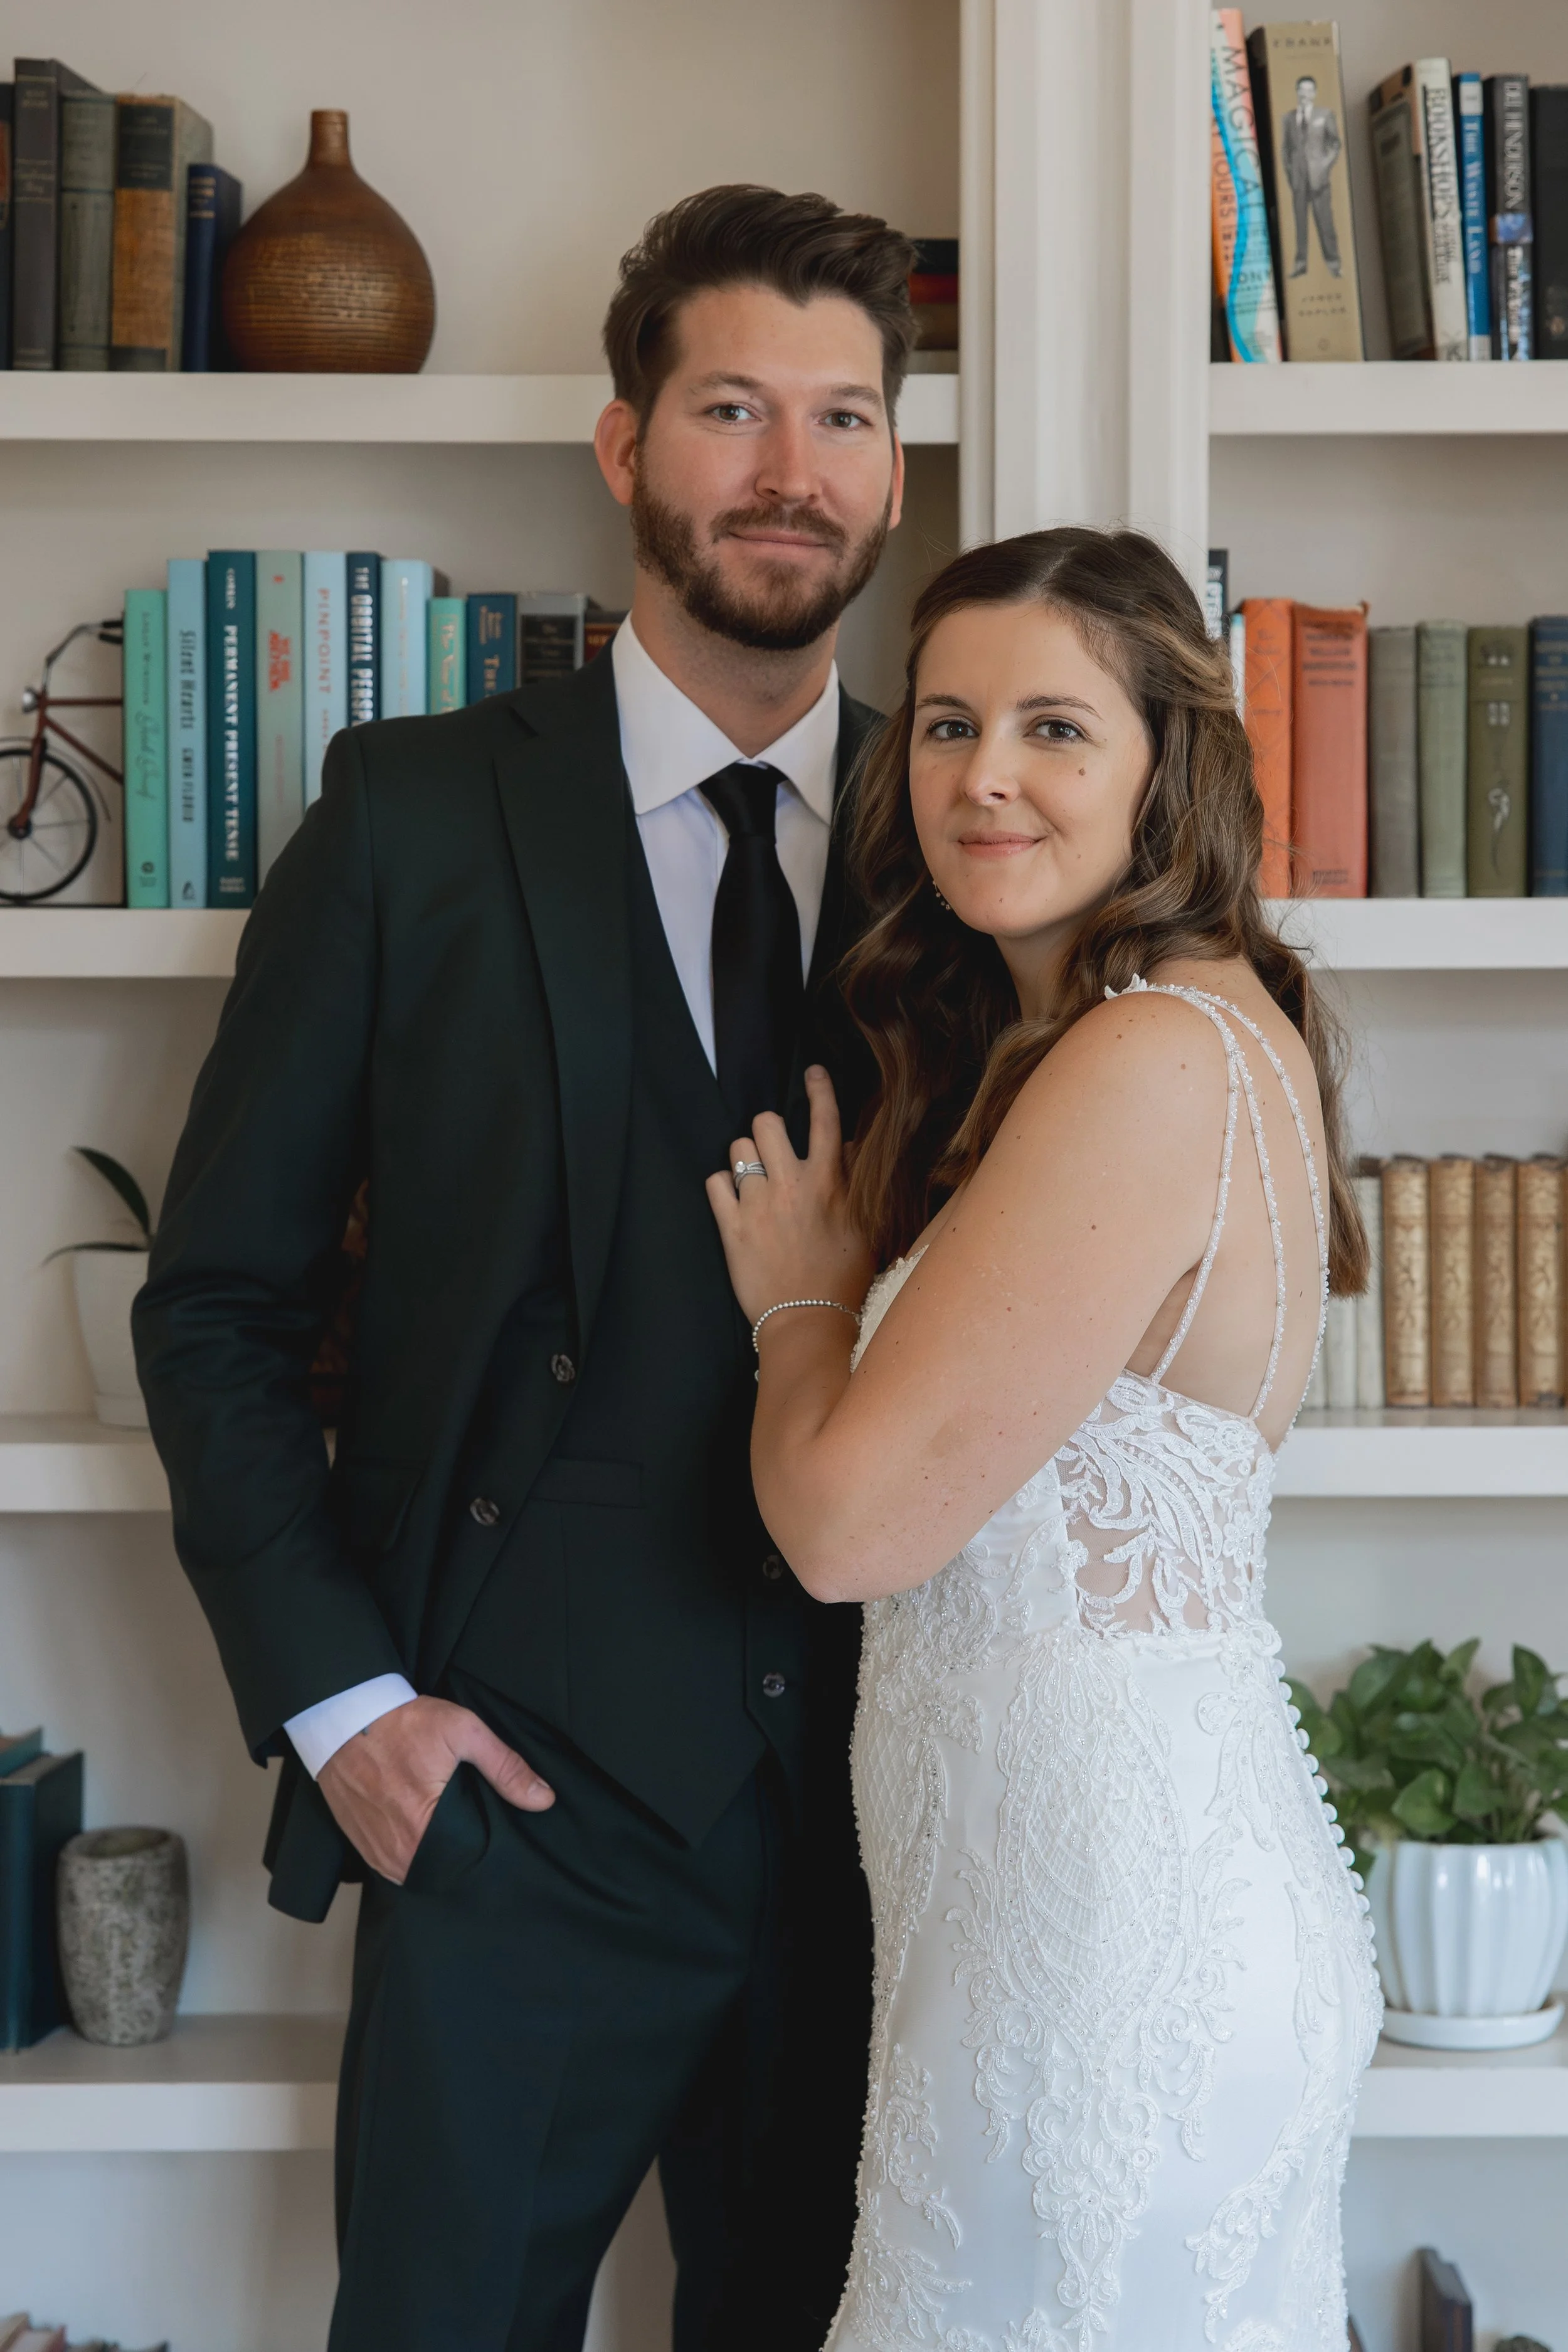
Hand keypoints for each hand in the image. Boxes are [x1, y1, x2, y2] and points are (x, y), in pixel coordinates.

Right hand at [316, 1694, 554, 1883]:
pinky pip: (396, 1864)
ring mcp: (376, 1852)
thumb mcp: (463, 1731)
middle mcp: (396, 1852)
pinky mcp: (361, 1845)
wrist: (344, 1716)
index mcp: (423, 1829)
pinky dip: (412, 1851)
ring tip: (451, 1826)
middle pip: (445, 1868)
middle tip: (474, 1823)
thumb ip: (505, 1767)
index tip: (497, 1830)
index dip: (487, 1847)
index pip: (469, 1861)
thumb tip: (543, 1799)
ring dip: (436, 1854)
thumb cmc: (403, 1722)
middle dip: (464, 1852)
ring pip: (420, 1869)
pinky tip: (424, 1828)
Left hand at [705, 1065, 873, 1327]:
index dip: (819, 1089)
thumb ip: (855, 1183)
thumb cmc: (844, 1279)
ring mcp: (757, 1205)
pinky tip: (732, 1201)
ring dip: (745, 1158)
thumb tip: (847, 1149)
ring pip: (739, 1149)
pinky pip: (714, 1183)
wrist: (809, 1322)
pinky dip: (721, 1187)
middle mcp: (791, 1185)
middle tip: (772, 1149)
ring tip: (753, 1179)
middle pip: (767, 1122)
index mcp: (829, 1183)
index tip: (813, 1074)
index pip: (825, 1119)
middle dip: (768, 1130)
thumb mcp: (865, 1227)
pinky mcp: (730, 1228)